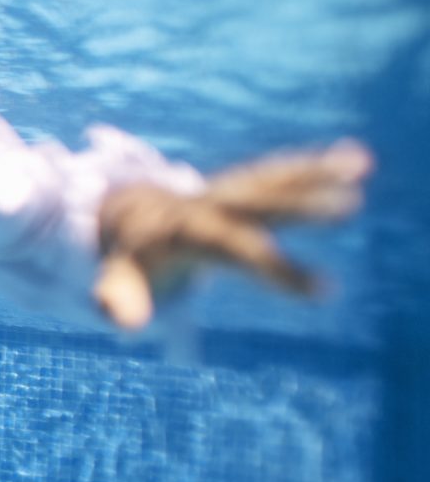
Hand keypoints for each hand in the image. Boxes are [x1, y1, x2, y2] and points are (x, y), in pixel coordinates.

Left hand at [93, 139, 372, 330]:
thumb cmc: (131, 258)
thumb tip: (128, 324)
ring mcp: (225, 191)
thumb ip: (121, 299)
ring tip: (362, 162)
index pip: (235, 248)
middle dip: (302, 203)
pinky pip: (278, 174)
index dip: (276, 269)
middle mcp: (209, 203)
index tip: (323, 291)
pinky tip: (354, 157)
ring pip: (273, 178)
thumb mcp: (120, 280)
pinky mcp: (240, 187)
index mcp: (187, 229)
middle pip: (259, 202)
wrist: (124, 216)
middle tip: (350, 205)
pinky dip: (312, 165)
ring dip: (317, 169)